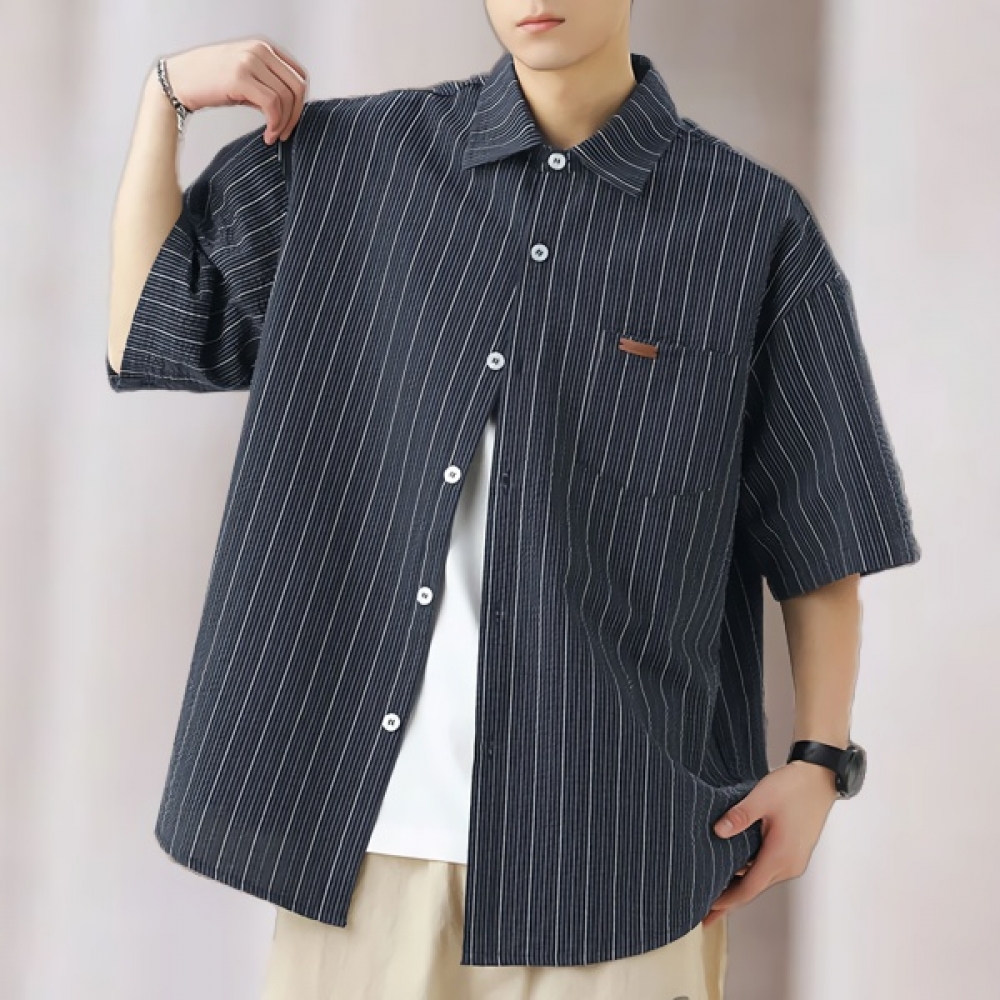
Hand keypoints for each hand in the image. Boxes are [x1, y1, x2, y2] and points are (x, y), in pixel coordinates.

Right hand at [159, 39, 308, 144]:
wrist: (178, 80)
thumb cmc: (209, 81)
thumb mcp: (245, 77)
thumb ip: (268, 86)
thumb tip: (291, 109)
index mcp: (263, 47)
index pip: (298, 74)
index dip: (300, 102)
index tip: (291, 120)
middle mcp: (259, 50)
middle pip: (297, 86)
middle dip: (296, 115)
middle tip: (286, 133)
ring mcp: (250, 61)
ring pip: (286, 97)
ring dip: (284, 123)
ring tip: (273, 136)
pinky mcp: (240, 77)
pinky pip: (272, 104)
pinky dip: (275, 123)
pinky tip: (267, 135)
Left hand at [703, 760, 839, 927]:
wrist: (820, 778)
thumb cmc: (795, 787)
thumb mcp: (762, 798)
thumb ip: (739, 816)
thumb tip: (718, 831)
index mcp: (780, 856)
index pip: (748, 889)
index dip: (726, 901)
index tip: (708, 911)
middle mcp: (790, 865)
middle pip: (754, 889)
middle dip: (730, 898)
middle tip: (706, 906)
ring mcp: (794, 860)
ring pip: (761, 879)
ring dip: (740, 885)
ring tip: (716, 886)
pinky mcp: (794, 852)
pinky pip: (769, 868)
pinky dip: (751, 873)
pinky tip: (736, 867)